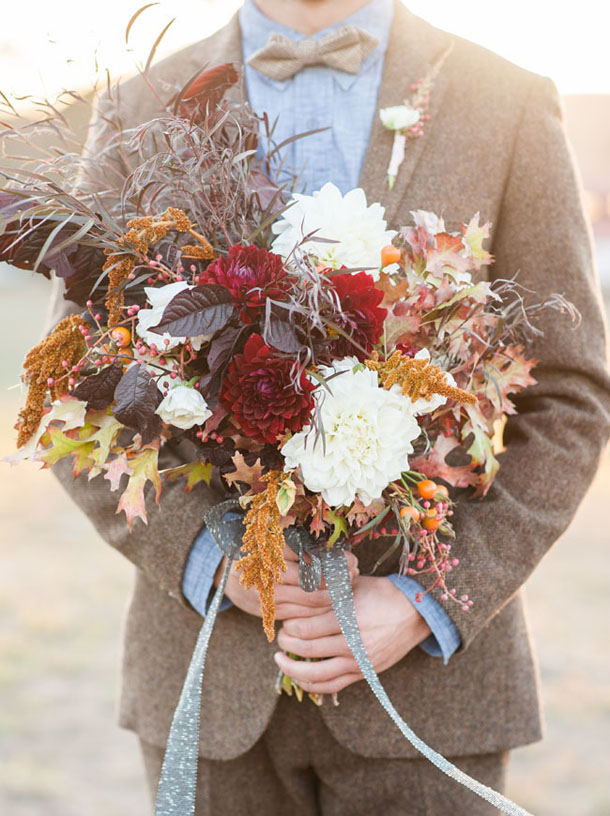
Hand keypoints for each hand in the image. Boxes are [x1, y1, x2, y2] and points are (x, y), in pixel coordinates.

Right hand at [214, 545, 358, 620]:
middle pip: (314, 581)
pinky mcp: (271, 612)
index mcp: (272, 551)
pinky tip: (333, 604)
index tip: (352, 560)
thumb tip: (336, 550)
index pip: (311, 558)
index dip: (335, 561)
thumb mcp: (276, 540)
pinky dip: (319, 611)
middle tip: (354, 574)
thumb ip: (301, 544)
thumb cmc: (259, 553)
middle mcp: (270, 574)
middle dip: (338, 580)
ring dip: (333, 597)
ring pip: (310, 601)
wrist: (229, 575)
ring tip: (348, 588)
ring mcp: (270, 596)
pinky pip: (301, 615)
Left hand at [274, 575, 431, 694]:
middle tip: (280, 637)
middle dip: (287, 643)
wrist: (415, 613)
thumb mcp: (353, 585)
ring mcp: (359, 661)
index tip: (286, 620)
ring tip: (280, 659)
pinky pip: (332, 686)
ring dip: (292, 668)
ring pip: (316, 674)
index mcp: (349, 616)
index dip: (289, 626)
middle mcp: (353, 641)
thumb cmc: (382, 594)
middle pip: (307, 649)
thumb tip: (296, 594)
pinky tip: (299, 676)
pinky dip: (311, 684)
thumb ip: (327, 592)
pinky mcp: (364, 673)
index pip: (306, 627)